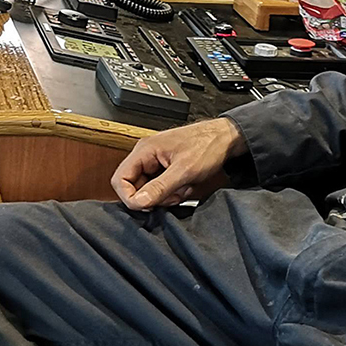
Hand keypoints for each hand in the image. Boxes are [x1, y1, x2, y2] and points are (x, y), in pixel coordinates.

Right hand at [111, 117, 244, 210]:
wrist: (225, 139)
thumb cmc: (207, 145)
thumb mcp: (184, 170)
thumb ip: (159, 187)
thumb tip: (139, 202)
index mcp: (144, 151)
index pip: (120, 179)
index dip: (130, 197)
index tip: (146, 206)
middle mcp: (146, 155)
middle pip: (133, 186)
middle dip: (151, 198)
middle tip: (170, 199)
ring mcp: (156, 162)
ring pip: (147, 189)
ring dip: (163, 196)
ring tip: (181, 191)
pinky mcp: (166, 168)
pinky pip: (160, 187)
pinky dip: (171, 193)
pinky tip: (184, 189)